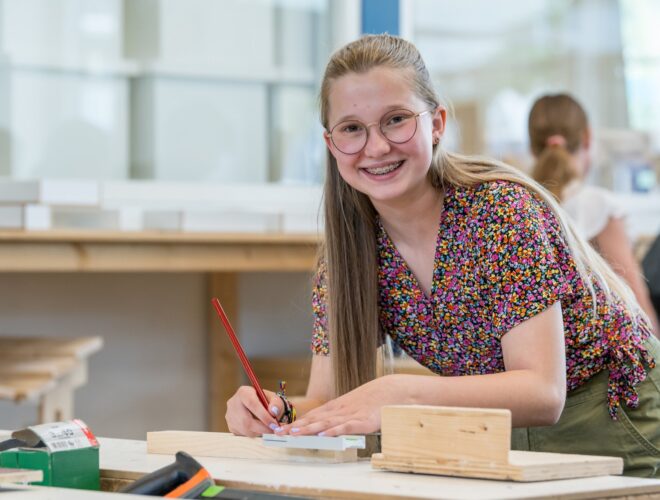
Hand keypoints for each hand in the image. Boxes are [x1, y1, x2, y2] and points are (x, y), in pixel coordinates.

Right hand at [225, 386, 282, 436]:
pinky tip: (258, 427)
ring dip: (259, 432)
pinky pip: (243, 434)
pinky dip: (253, 434)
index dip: (263, 415)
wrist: (256, 405)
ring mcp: (230, 415)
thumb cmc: (264, 401)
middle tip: (273, 430)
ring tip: (266, 427)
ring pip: (245, 430)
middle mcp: (233, 403)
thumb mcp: (273, 398)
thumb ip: (276, 403)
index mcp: (244, 392)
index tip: (274, 424)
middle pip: (246, 420)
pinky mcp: (230, 426)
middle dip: (262, 428)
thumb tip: (273, 412)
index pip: (252, 404)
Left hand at [275, 375, 404, 436]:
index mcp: (335, 407)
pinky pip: (346, 427)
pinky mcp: (362, 421)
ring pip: (326, 423)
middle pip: (314, 419)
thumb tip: (322, 426)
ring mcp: (350, 415)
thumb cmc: (370, 400)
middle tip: (279, 432)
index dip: (295, 422)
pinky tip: (323, 436)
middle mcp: (339, 410)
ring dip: (309, 429)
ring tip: (294, 433)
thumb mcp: (351, 406)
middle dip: (296, 427)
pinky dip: (334, 431)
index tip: (280, 428)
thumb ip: (337, 415)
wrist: (390, 390)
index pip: (311, 416)